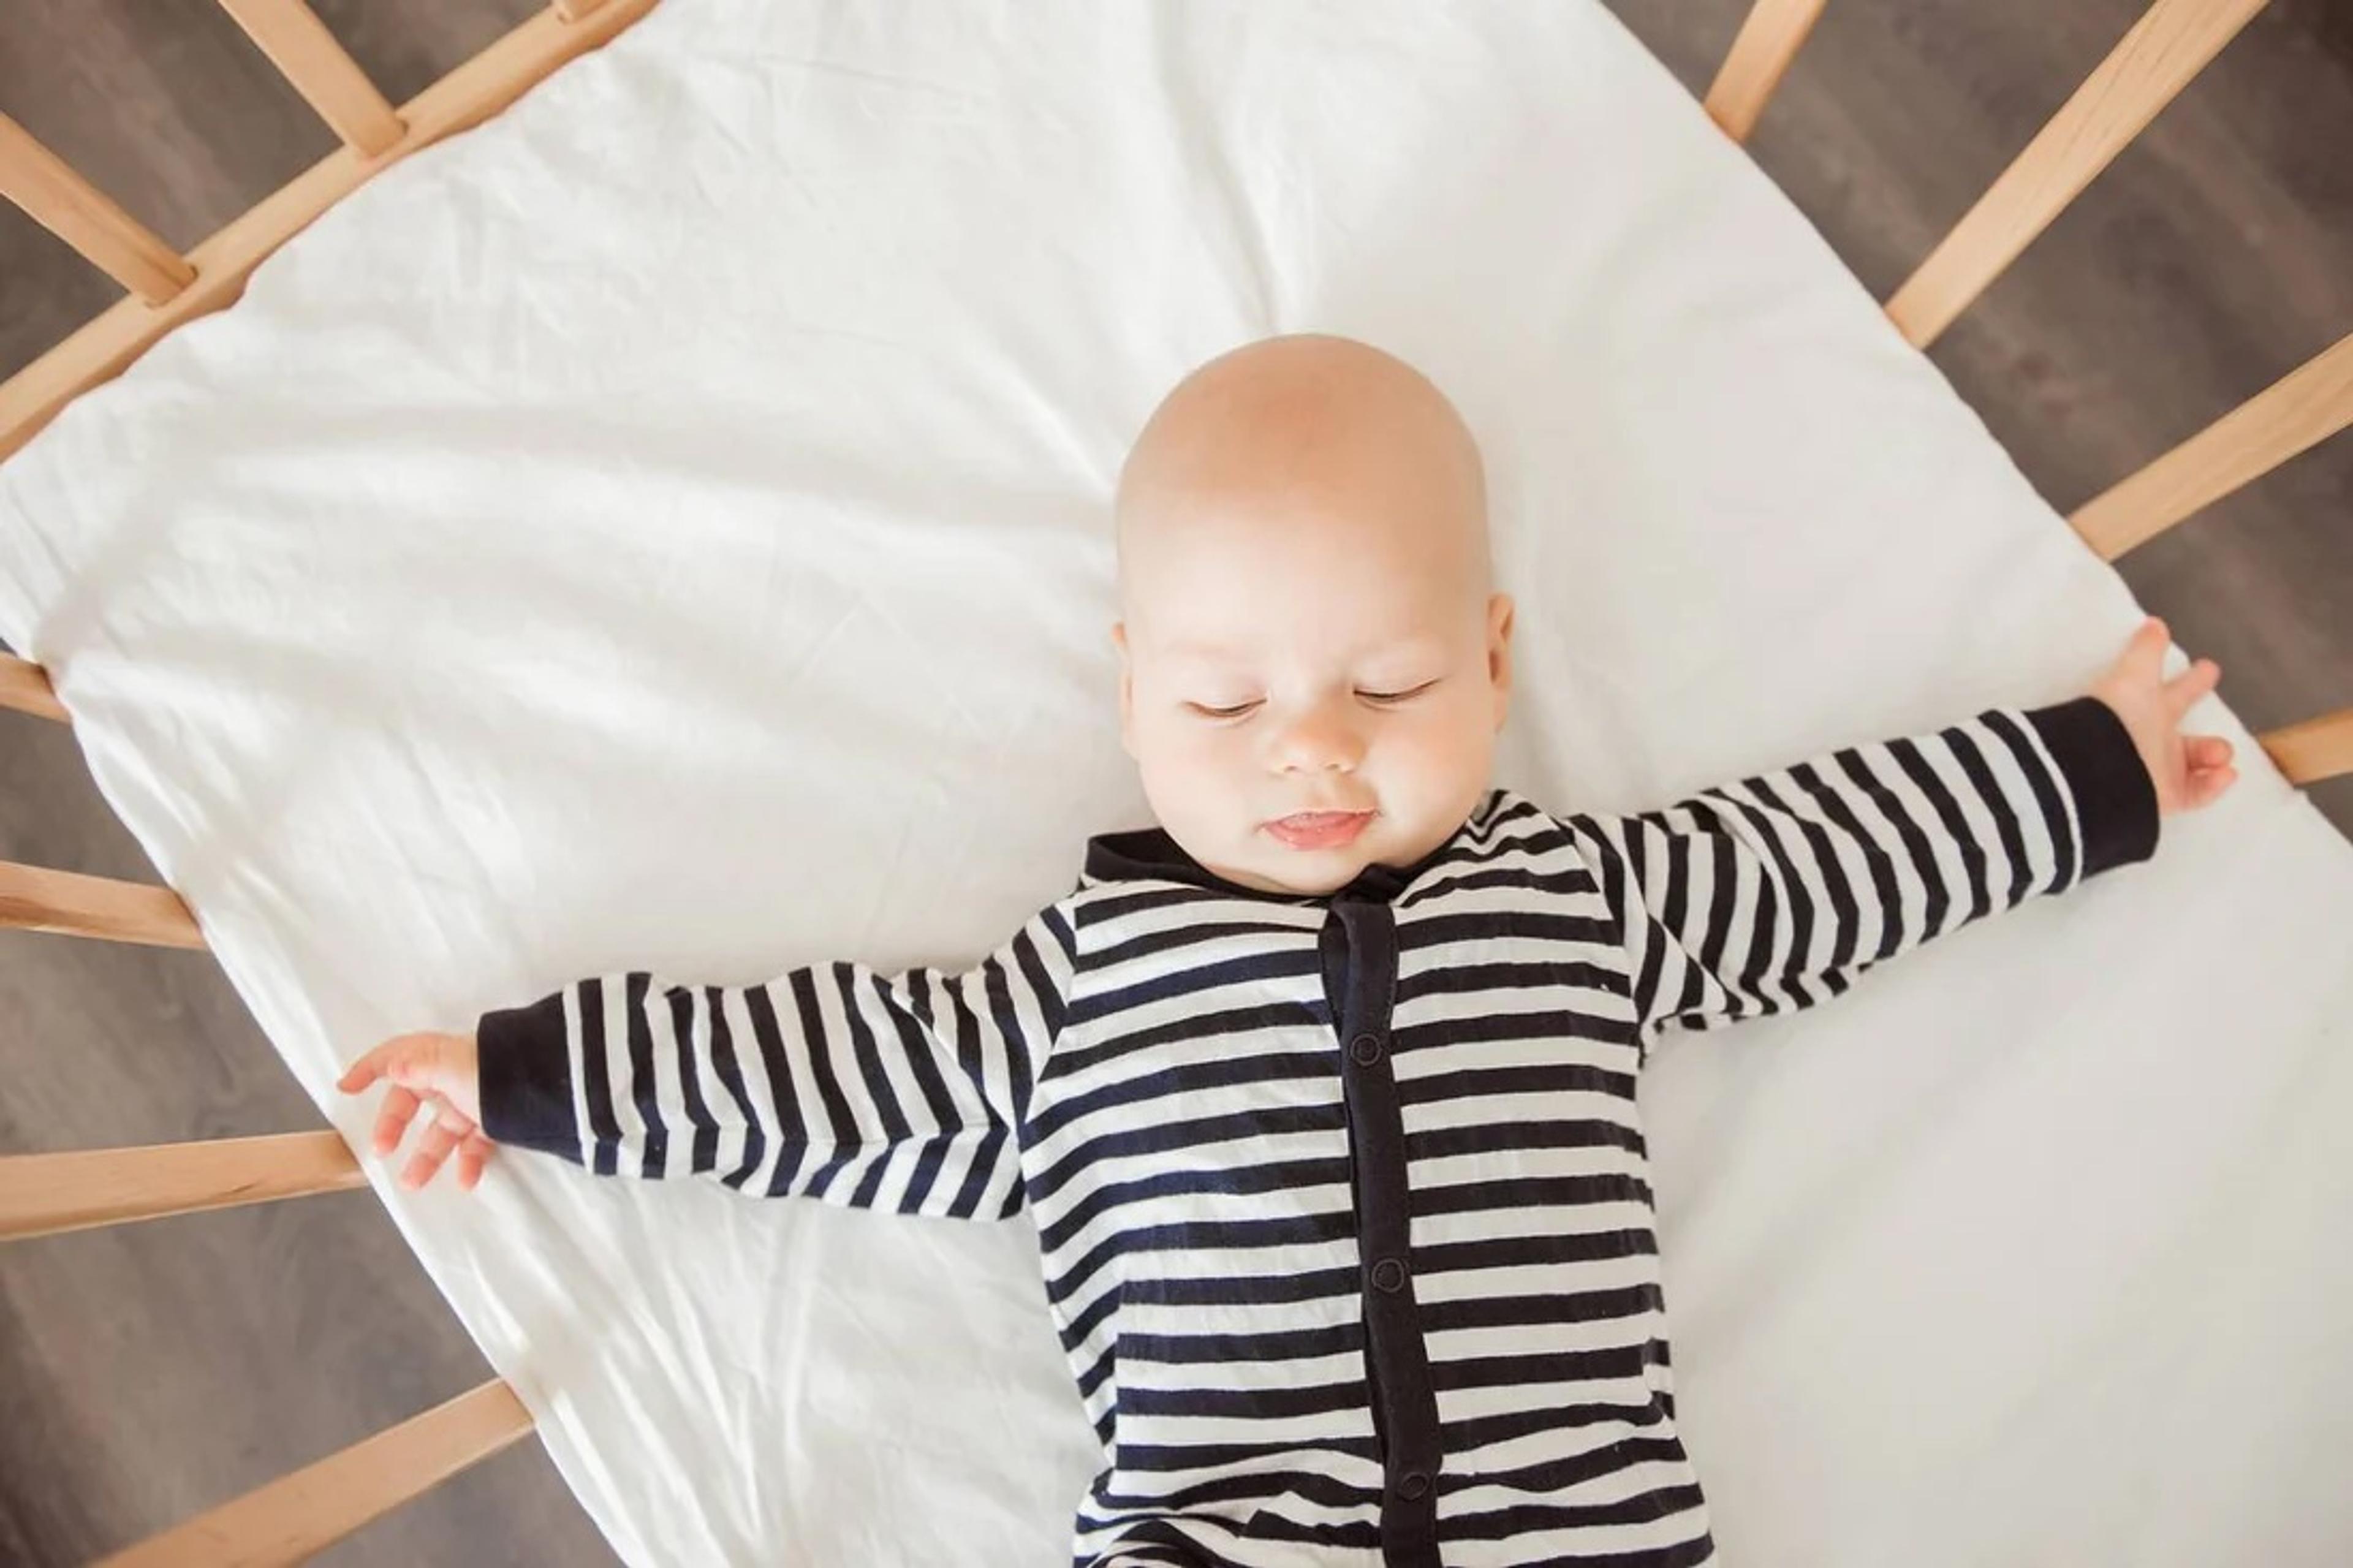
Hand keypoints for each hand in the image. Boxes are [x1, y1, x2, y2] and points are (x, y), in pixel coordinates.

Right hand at [336, 1031, 491, 1190]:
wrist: (551, 1084)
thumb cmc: (496, 1070)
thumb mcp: (452, 1067)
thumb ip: (419, 1066)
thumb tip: (391, 1066)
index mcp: (437, 1056)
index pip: (396, 1056)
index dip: (370, 1068)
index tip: (346, 1088)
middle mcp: (454, 1074)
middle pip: (413, 1099)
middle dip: (394, 1125)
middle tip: (381, 1151)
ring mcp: (476, 1098)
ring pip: (441, 1129)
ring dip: (426, 1155)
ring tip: (412, 1183)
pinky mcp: (499, 1119)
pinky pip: (476, 1142)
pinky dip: (469, 1161)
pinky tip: (466, 1181)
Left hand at [2088, 615, 2236, 815]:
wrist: (2096, 766)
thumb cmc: (2116, 715)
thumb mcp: (2134, 675)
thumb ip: (2146, 650)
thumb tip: (2155, 623)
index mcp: (2143, 707)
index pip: (2173, 690)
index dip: (2191, 679)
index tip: (2209, 666)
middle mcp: (2150, 738)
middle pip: (2179, 715)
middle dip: (2196, 704)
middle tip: (2219, 705)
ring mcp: (2156, 768)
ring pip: (2193, 760)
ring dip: (2214, 752)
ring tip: (2221, 750)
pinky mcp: (2162, 796)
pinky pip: (2194, 794)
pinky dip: (2212, 786)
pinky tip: (2225, 774)